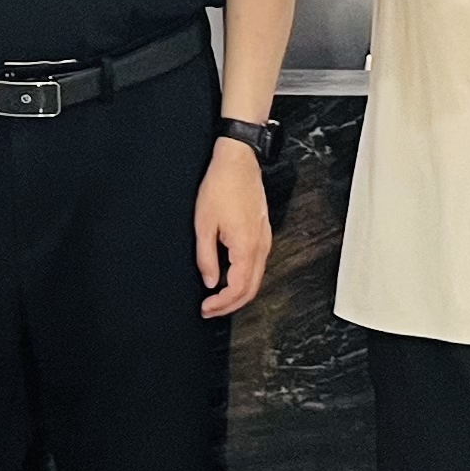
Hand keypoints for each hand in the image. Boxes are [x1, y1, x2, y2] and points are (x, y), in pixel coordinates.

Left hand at [195, 134, 271, 317]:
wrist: (239, 161)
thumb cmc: (220, 186)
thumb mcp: (204, 224)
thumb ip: (207, 257)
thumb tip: (210, 282)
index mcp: (246, 246)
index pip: (238, 288)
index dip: (222, 303)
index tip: (206, 307)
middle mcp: (261, 246)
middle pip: (252, 289)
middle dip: (231, 304)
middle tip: (209, 309)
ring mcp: (265, 239)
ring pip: (256, 278)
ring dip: (238, 293)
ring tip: (216, 297)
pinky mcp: (263, 233)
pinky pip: (257, 265)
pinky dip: (245, 279)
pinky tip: (229, 277)